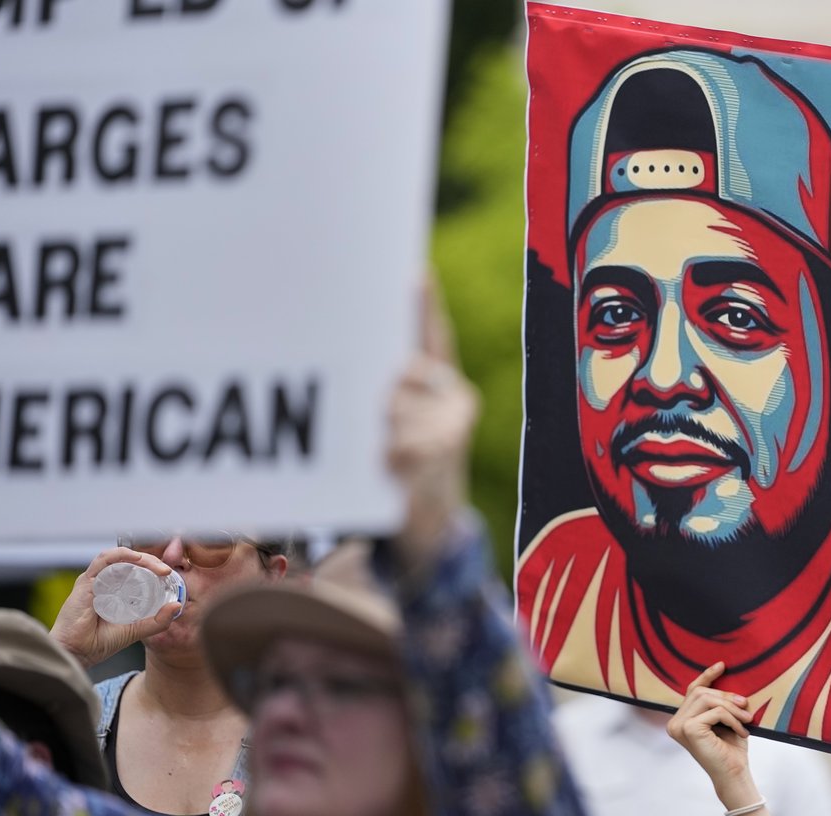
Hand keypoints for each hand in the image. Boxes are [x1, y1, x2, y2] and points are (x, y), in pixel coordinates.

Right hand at [51, 548, 181, 667]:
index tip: (170, 575)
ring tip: (158, 567)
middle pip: (130, 562)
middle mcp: (105, 583)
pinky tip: (136, 559)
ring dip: (141, 558)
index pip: (136, 570)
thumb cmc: (100, 642)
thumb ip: (157, 621)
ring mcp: (94, 581)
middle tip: (167, 571)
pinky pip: (103, 561)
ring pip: (119, 557)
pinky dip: (120, 555)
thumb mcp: (136, 630)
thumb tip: (177, 606)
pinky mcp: (86, 583)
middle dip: (152, 562)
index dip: (154, 568)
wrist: (77, 654)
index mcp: (116, 591)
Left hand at [387, 279, 479, 569]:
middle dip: (384, 390)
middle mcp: (457, 399)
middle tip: (377, 414)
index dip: (425, 307)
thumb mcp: (402, 427)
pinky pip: (401, 439)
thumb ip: (394, 394)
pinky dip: (387, 454)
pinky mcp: (444, 451)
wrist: (431, 526)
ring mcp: (454, 425)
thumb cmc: (406, 469)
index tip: (417, 274)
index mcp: (445, 387)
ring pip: (398, 404)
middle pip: (406, 370)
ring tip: (384, 452)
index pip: (435, 338)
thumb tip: (373, 373)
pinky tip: (390, 466)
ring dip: (381, 429)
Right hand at [666, 663, 758, 801]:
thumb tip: (726, 674)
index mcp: (681, 719)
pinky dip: (733, 719)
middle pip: (700, 692)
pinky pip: (715, 712)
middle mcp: (675, 722)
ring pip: (708, 699)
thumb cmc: (731, 749)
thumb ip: (720, 701)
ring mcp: (679, 726)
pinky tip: (742, 732)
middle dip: (726, 696)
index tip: (722, 665)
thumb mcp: (725, 719)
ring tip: (747, 719)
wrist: (734, 775)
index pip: (692, 691)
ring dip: (732, 708)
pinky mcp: (689, 729)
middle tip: (746, 706)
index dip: (707, 676)